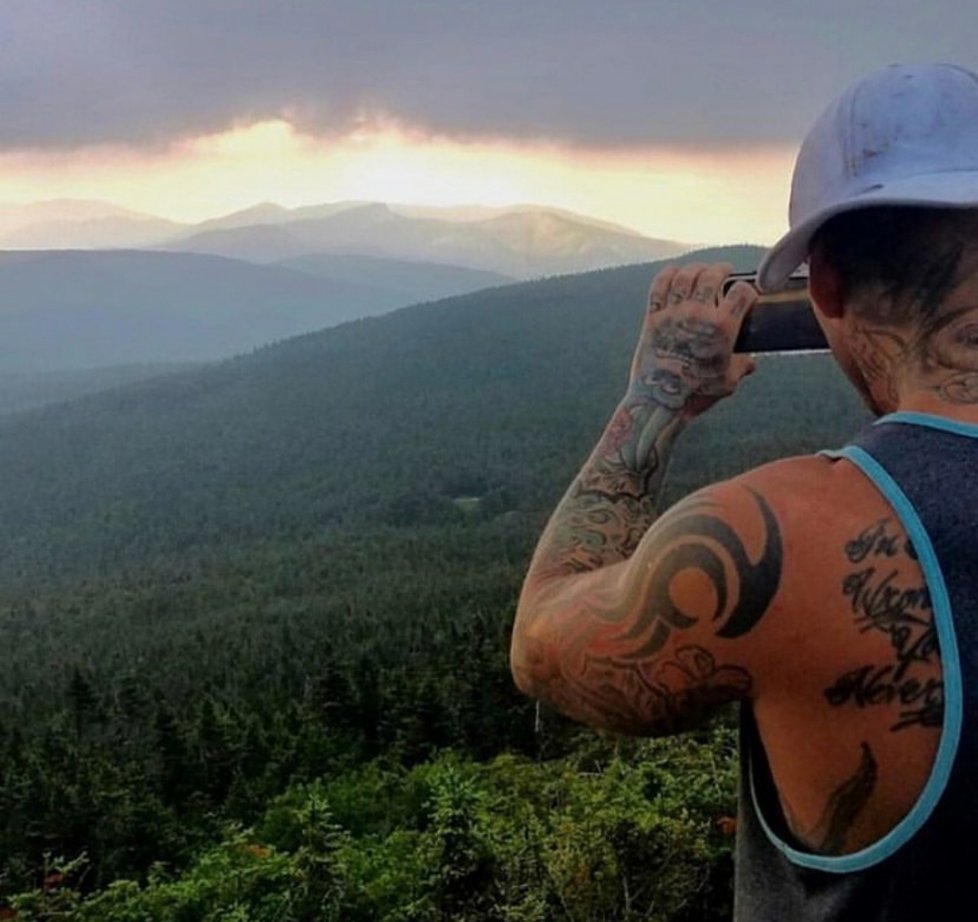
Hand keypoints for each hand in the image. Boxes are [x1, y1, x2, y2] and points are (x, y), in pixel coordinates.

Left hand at [628, 262, 757, 418]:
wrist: (658, 402)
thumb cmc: (696, 394)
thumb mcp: (729, 382)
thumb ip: (742, 366)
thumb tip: (751, 361)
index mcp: (721, 328)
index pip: (741, 292)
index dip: (748, 290)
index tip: (747, 294)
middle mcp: (697, 314)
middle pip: (712, 275)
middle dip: (722, 270)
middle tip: (725, 271)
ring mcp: (672, 314)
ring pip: (686, 276)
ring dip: (697, 269)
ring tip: (703, 270)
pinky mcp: (652, 318)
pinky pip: (659, 286)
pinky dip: (668, 275)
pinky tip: (676, 273)